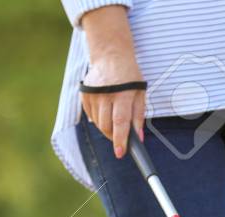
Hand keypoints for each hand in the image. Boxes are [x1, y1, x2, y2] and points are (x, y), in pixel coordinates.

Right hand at [79, 6, 144, 158]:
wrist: (111, 57)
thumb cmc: (129, 77)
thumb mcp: (140, 94)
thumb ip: (139, 117)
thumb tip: (139, 138)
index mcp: (123, 94)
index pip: (120, 122)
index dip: (120, 139)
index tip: (120, 152)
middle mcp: (106, 94)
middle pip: (107, 125)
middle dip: (114, 137)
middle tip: (121, 139)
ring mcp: (93, 94)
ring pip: (98, 123)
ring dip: (107, 129)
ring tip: (115, 122)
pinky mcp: (85, 94)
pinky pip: (91, 116)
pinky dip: (99, 119)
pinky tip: (106, 111)